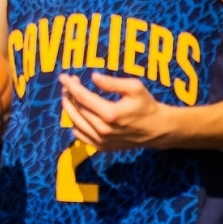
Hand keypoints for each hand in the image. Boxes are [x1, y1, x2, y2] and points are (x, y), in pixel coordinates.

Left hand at [59, 72, 176, 149]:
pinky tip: (79, 113)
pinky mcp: (102, 147)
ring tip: (71, 96)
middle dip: (68, 94)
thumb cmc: (146, 106)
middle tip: (68, 84)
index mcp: (110, 114)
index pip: (82, 97)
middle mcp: (103, 130)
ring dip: (69, 108)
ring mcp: (101, 141)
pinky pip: (80, 135)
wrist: (158, 129)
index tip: (64, 77)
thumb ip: (112, 82)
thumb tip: (93, 77)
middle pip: (76, 109)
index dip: (71, 86)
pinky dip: (75, 123)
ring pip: (74, 122)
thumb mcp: (135, 88)